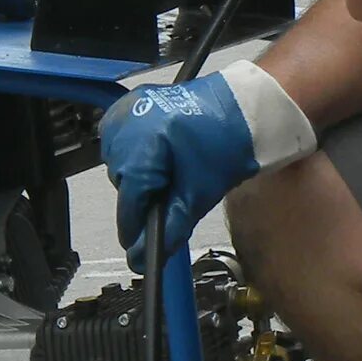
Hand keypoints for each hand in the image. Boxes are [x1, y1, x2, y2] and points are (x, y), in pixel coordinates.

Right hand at [98, 63, 315, 267]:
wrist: (243, 107)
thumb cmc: (228, 144)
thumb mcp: (199, 195)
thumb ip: (168, 229)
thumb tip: (140, 258)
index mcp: (143, 146)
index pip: (128, 200)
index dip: (134, 227)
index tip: (138, 245)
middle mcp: (128, 124)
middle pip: (122, 181)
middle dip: (142, 195)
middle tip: (172, 196)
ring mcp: (128, 109)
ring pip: (118, 160)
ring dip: (137, 173)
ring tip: (169, 171)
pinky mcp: (132, 102)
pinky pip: (119, 137)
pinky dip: (133, 150)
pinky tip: (156, 153)